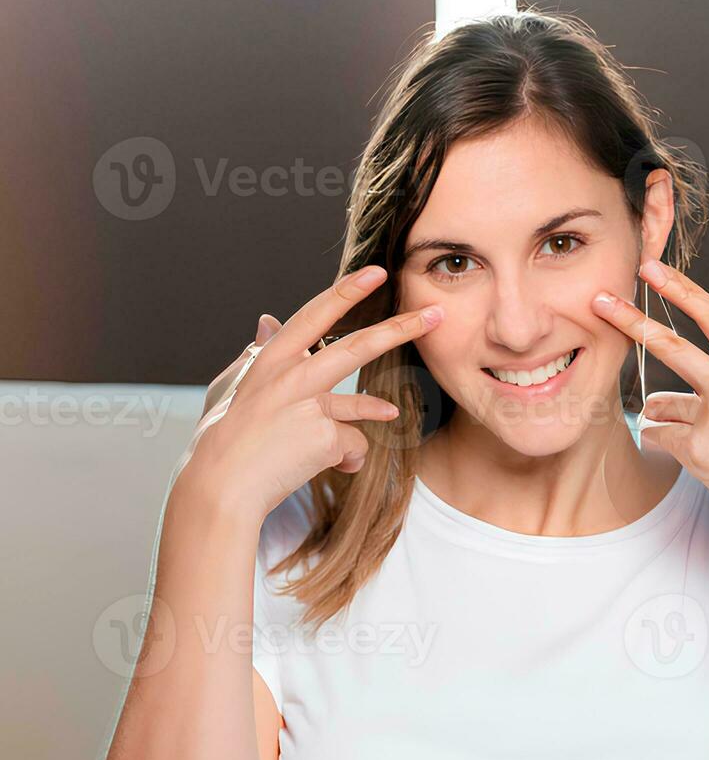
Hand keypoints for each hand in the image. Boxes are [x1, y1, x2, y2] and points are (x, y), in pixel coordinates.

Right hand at [174, 266, 443, 523]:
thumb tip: (267, 319)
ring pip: (364, 403)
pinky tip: (330, 468)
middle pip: (357, 347)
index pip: (315, 315)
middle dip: (401, 329)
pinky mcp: (324, 437)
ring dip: (380, 410)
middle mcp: (292, 375)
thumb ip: (255, 353)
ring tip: (391, 413)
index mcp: (271, 358)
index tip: (376, 273)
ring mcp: (309, 406)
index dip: (347, 292)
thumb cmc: (224, 437)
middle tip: (436, 315)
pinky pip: (354, 446)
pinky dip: (347, 459)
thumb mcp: (232, 386)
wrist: (221, 486)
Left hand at [591, 257, 708, 534]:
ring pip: (660, 402)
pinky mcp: (694, 449)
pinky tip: (692, 453)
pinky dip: (666, 441)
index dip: (682, 289)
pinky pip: (660, 435)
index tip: (653, 270)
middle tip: (600, 300)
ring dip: (663, 412)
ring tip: (697, 432)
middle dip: (630, 319)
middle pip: (669, 344)